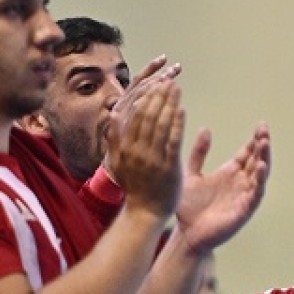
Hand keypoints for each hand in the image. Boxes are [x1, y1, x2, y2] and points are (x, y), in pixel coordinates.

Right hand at [102, 55, 181, 178]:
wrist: (146, 212)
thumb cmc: (135, 188)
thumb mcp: (118, 163)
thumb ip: (114, 140)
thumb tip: (112, 116)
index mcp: (125, 147)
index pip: (135, 116)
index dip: (146, 98)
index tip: (154, 84)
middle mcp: (137, 150)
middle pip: (148, 116)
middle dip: (159, 96)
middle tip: (168, 80)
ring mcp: (152, 158)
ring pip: (160, 125)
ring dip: (169, 104)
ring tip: (176, 89)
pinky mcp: (168, 166)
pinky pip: (173, 140)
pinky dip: (177, 123)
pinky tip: (182, 110)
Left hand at [174, 123, 270, 253]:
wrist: (186, 233)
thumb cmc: (188, 207)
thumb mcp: (191, 174)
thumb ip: (199, 153)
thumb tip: (206, 129)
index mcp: (230, 173)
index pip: (247, 153)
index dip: (255, 140)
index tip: (261, 125)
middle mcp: (240, 183)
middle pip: (257, 160)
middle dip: (262, 145)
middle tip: (264, 129)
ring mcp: (244, 196)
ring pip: (260, 174)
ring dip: (264, 159)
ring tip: (265, 143)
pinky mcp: (244, 209)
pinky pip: (256, 193)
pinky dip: (261, 180)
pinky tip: (262, 167)